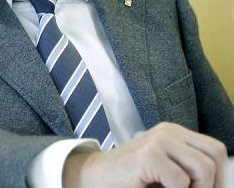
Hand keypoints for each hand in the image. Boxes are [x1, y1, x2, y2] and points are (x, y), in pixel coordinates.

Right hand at [64, 122, 227, 187]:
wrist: (94, 179)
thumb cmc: (131, 180)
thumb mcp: (167, 171)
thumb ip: (188, 171)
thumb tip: (220, 185)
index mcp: (174, 133)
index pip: (215, 150)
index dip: (221, 176)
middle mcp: (168, 132)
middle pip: (214, 155)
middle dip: (211, 184)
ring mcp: (157, 140)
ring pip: (203, 168)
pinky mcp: (148, 155)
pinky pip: (180, 180)